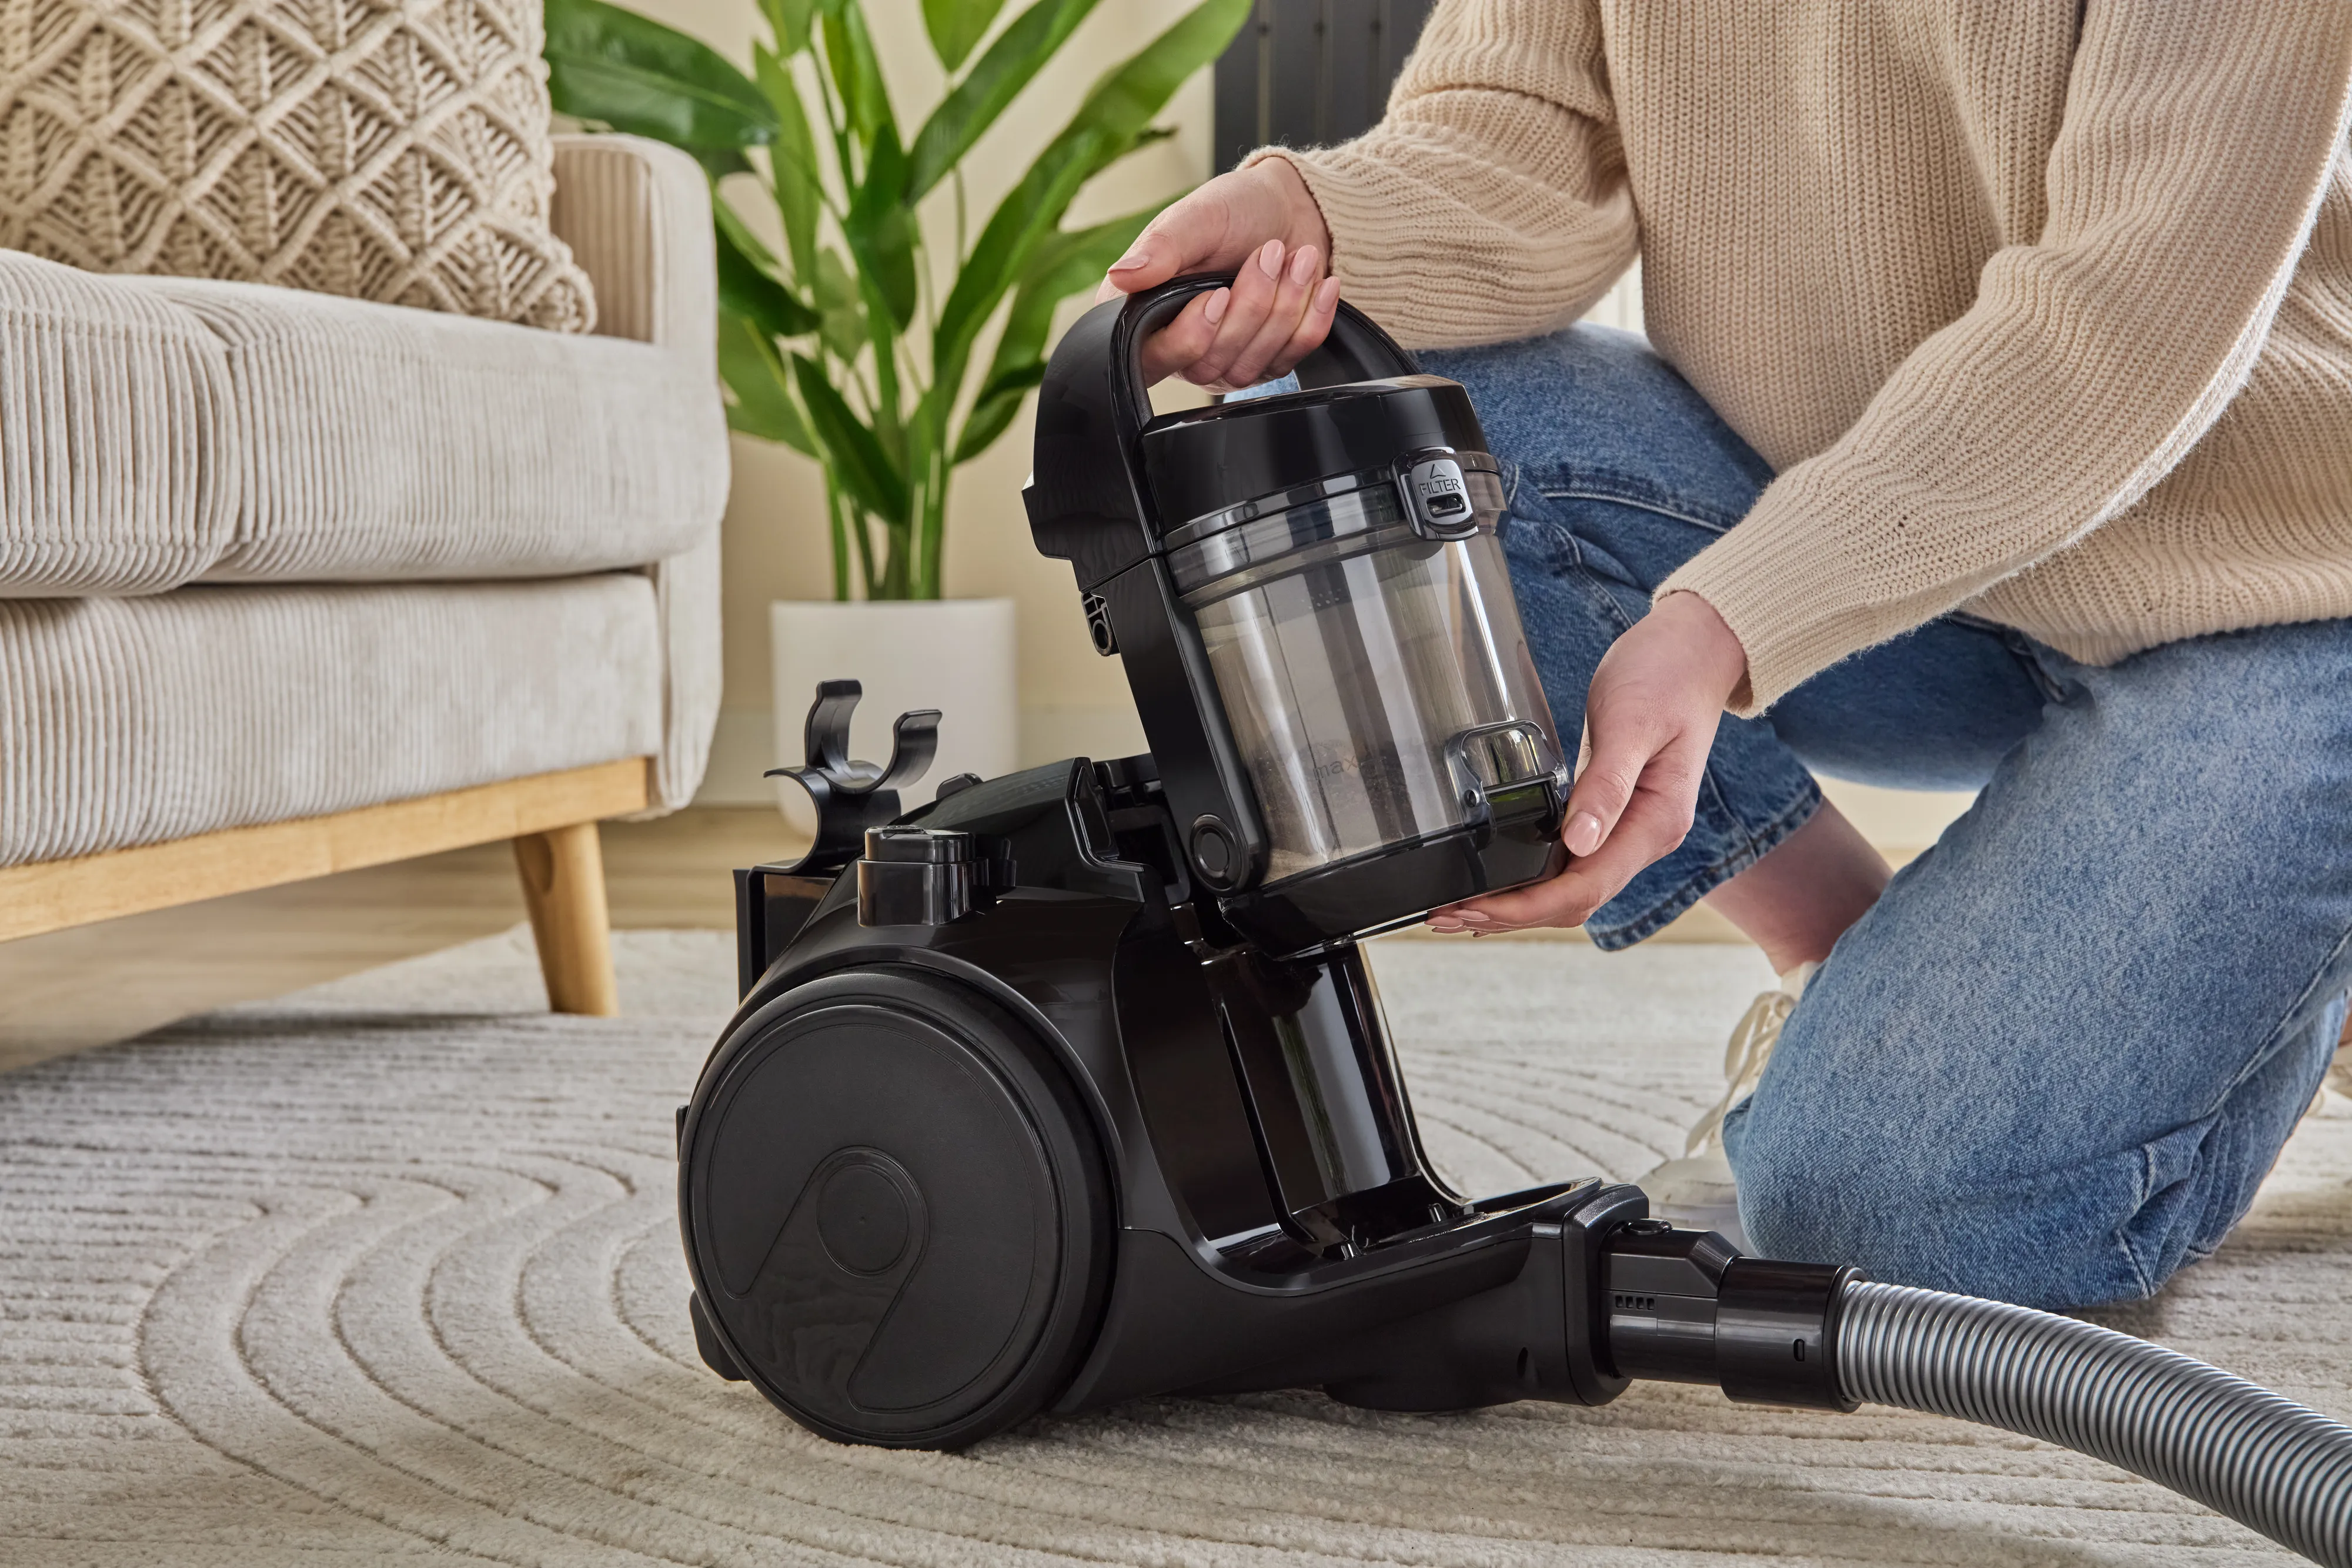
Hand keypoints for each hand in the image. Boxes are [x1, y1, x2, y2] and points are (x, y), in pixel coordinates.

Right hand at [1094, 158, 1339, 389]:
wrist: (1291, 209)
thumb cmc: (1236, 210)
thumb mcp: (1197, 218)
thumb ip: (1162, 247)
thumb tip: (1122, 277)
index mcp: (1144, 312)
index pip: (1150, 359)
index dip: (1189, 336)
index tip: (1218, 294)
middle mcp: (1179, 345)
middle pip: (1208, 364)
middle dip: (1250, 307)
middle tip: (1270, 251)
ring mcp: (1223, 360)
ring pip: (1249, 366)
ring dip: (1283, 307)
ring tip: (1298, 257)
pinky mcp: (1265, 362)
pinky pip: (1288, 360)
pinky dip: (1310, 318)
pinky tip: (1320, 284)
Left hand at [1428, 592, 1748, 933]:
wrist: (1695, 651)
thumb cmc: (1669, 677)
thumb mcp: (1633, 724)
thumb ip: (1607, 784)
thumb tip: (1579, 842)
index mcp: (1655, 824)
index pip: (1584, 889)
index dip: (1525, 907)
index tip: (1476, 908)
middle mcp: (1645, 838)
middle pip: (1572, 902)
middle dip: (1509, 914)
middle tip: (1447, 915)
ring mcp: (1630, 831)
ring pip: (1569, 888)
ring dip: (1516, 903)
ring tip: (1460, 908)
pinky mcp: (1614, 816)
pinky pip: (1570, 863)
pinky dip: (1532, 877)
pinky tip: (1499, 879)